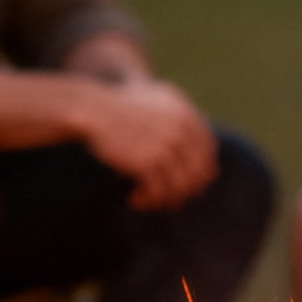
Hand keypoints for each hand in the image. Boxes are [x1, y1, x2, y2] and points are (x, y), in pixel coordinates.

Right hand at [74, 79, 217, 209]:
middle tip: (166, 199)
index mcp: (186, 115)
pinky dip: (147, 201)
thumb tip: (199, 146)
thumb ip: (181, 116)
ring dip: (164, 201)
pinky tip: (133, 199)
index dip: (200, 171)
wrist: (92, 109)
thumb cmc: (121, 107)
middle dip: (184, 191)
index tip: (186, 184)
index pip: (208, 151)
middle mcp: (181, 130)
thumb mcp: (157, 100)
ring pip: (179, 188)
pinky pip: (158, 193)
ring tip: (147, 201)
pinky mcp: (147, 161)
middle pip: (197, 174)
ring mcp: (165, 146)